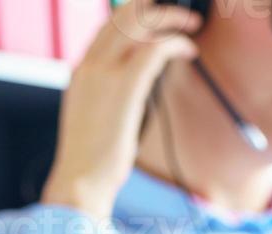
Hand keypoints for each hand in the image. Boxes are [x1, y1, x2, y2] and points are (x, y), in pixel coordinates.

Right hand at [42, 0, 201, 219]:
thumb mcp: (97, 115)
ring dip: (169, 18)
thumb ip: (112, 93)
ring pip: (138, 25)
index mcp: (82, 70)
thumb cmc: (94, 156)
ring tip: (191, 25)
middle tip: (180, 11)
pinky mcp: (124, 88)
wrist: (80, 179)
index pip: (108, 26)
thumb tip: (142, 83)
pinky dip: (173, 42)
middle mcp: (90, 65)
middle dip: (153, 6)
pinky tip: (187, 49)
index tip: (156, 15)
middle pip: (122, 15)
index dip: (134, 13)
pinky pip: (152, 50)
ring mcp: (104, 73)